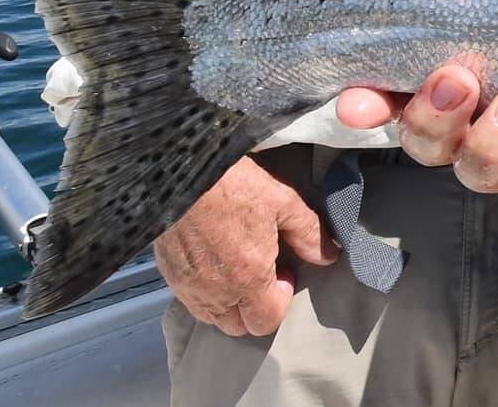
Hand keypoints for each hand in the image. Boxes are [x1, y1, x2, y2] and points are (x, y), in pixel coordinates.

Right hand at [153, 155, 336, 337]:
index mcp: (248, 278)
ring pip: (213, 317)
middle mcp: (216, 292)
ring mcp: (189, 287)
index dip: (282, 298)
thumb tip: (329, 255)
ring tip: (238, 268)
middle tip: (263, 271)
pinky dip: (206, 294)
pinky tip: (214, 264)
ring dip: (231, 303)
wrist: (181, 172)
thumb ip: (309, 234)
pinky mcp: (169, 276)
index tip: (283, 270)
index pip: (267, 321)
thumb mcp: (283, 202)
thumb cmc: (233, 185)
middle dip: (256, 307)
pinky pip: (191, 301)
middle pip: (239, 326)